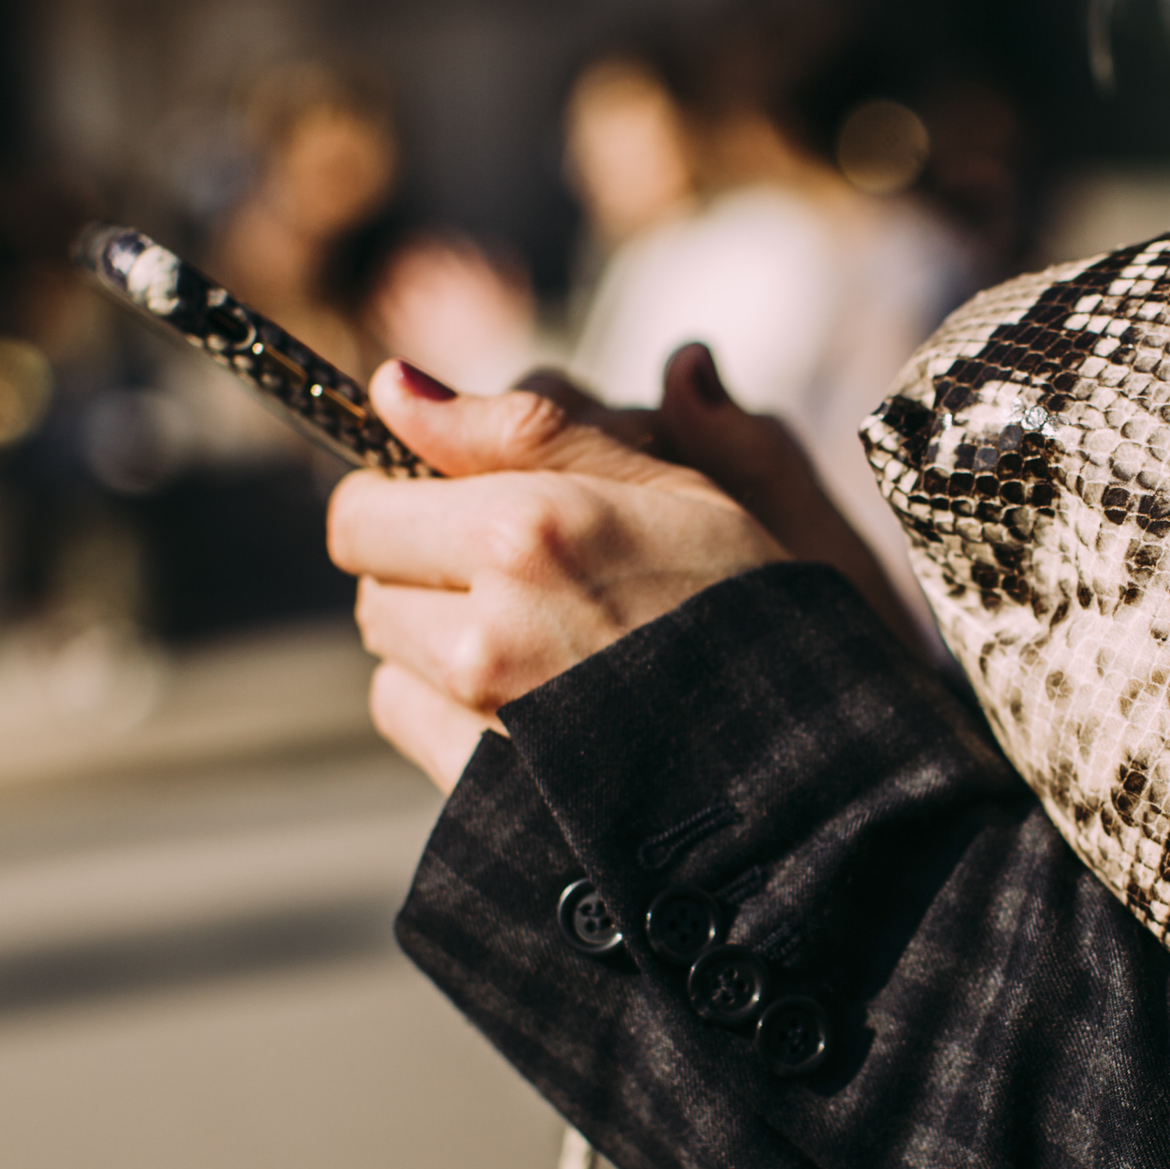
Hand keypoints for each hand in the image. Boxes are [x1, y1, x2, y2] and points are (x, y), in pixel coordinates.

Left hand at [329, 344, 922, 791]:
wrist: (807, 758)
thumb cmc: (754, 608)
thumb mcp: (670, 487)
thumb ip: (527, 426)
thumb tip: (390, 384)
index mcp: (524, 528)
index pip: (362, 506)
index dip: (403, 497)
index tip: (458, 505)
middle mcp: (484, 624)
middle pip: (371, 580)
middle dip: (425, 567)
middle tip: (519, 578)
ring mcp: (478, 713)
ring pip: (390, 651)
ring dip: (436, 638)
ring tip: (537, 644)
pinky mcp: (479, 784)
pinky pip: (407, 719)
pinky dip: (444, 707)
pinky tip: (526, 702)